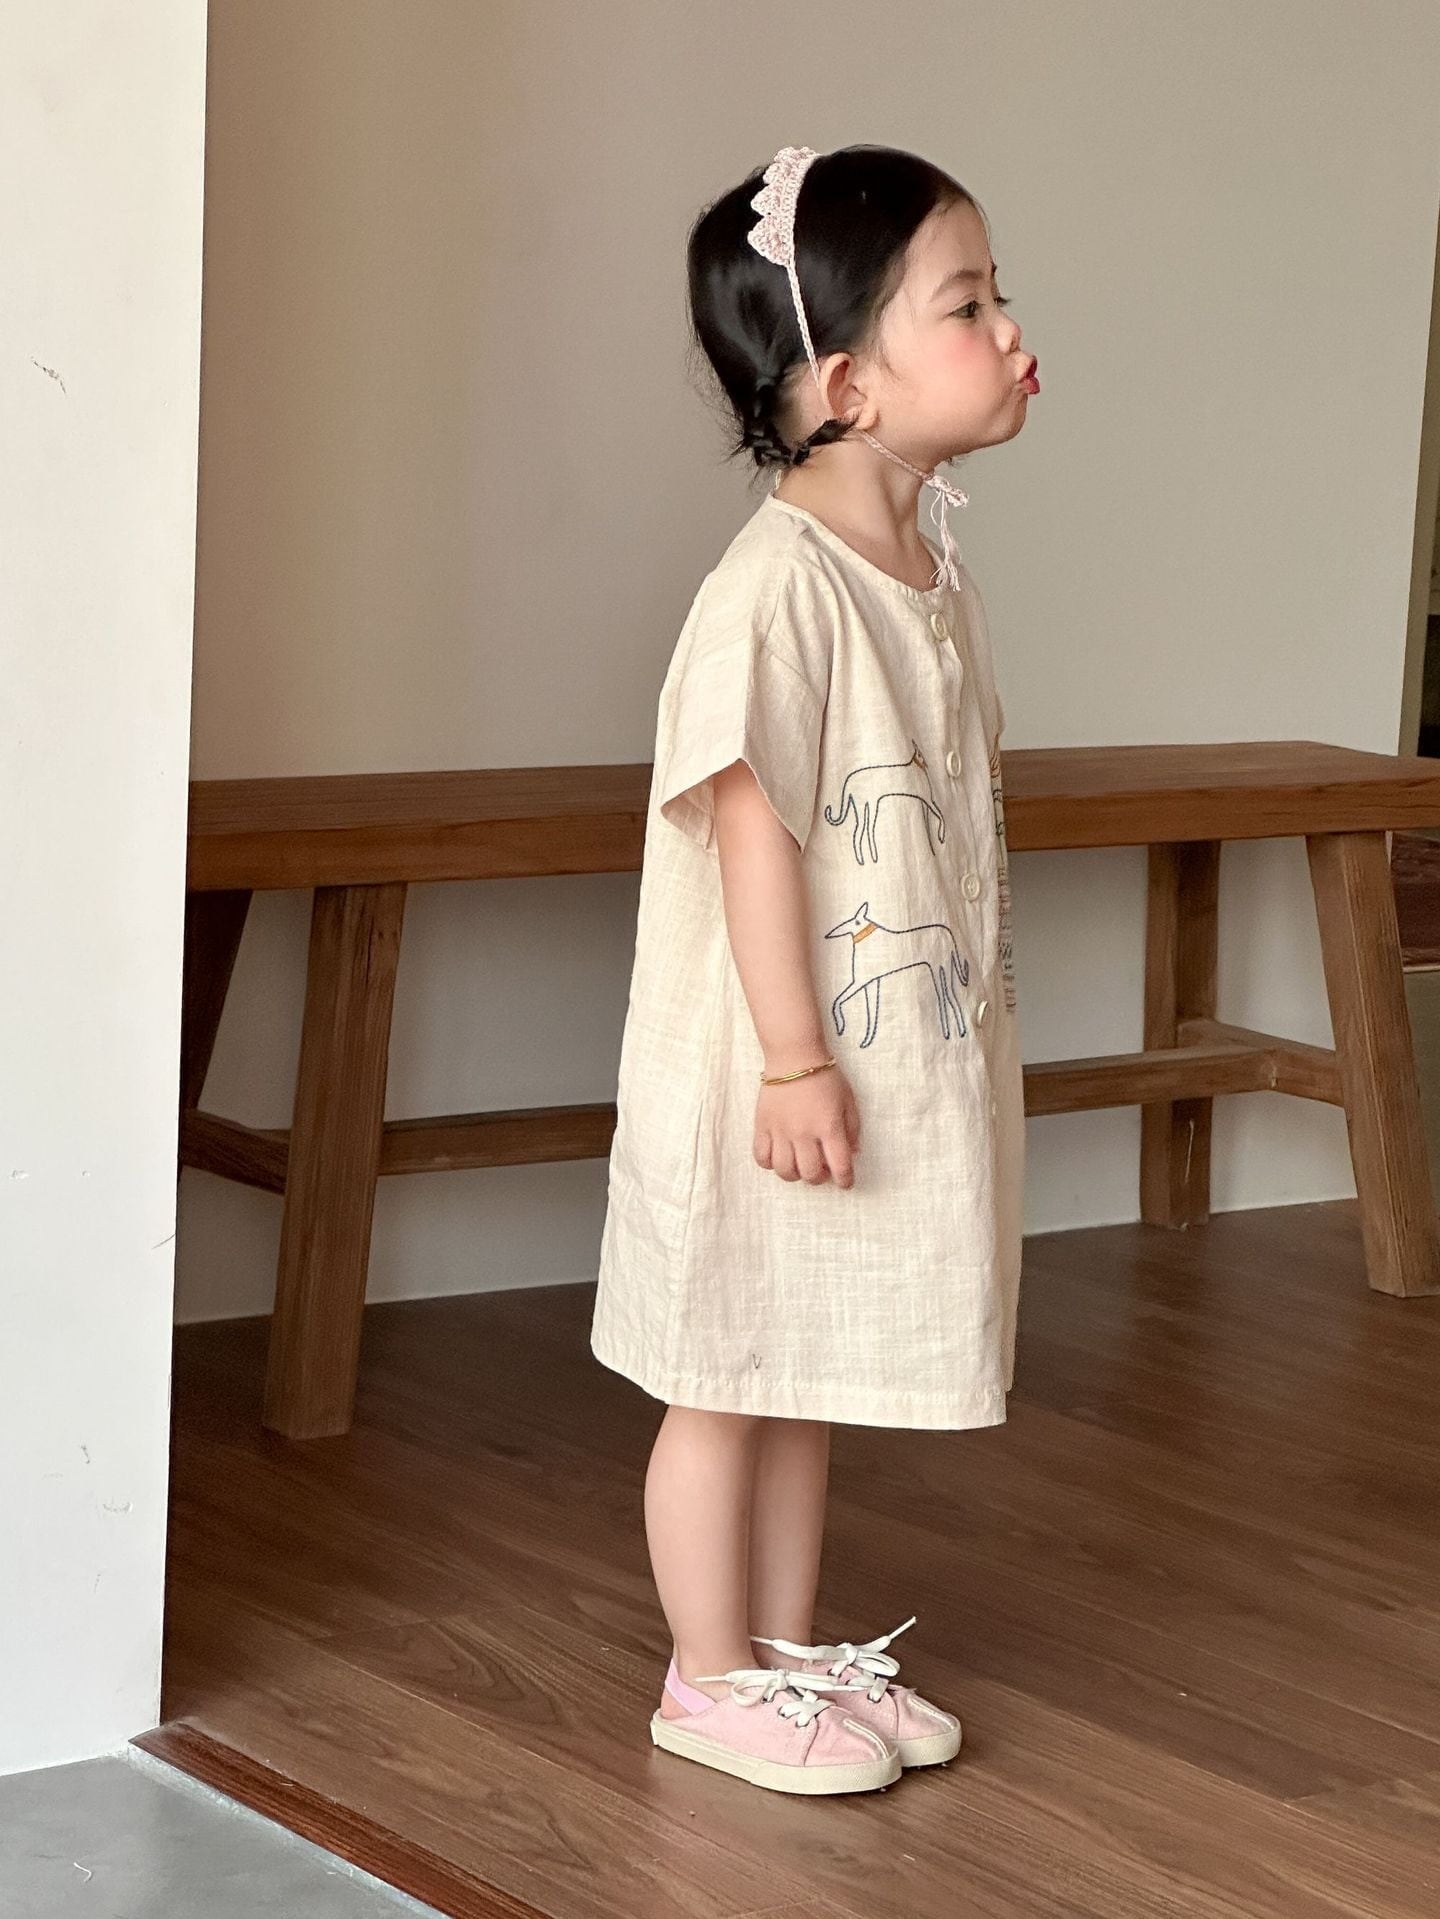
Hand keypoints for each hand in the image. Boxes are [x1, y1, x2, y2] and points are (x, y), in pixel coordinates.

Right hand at [754, 1063, 860, 1187]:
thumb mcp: (848, 1101)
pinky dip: (770, 1164)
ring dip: (795, 1175)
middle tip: (822, 1169)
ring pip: (784, 1171)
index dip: (845, 1180)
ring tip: (800, 1165)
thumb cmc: (825, 1077)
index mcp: (829, 1127)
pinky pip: (761, 1157)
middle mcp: (804, 1133)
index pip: (840, 1166)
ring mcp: (780, 1131)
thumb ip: (852, 1129)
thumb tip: (852, 1152)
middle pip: (810, 1174)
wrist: (794, 1056)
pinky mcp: (762, 1126)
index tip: (845, 1183)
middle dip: (820, 1178)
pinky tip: (779, 1156)